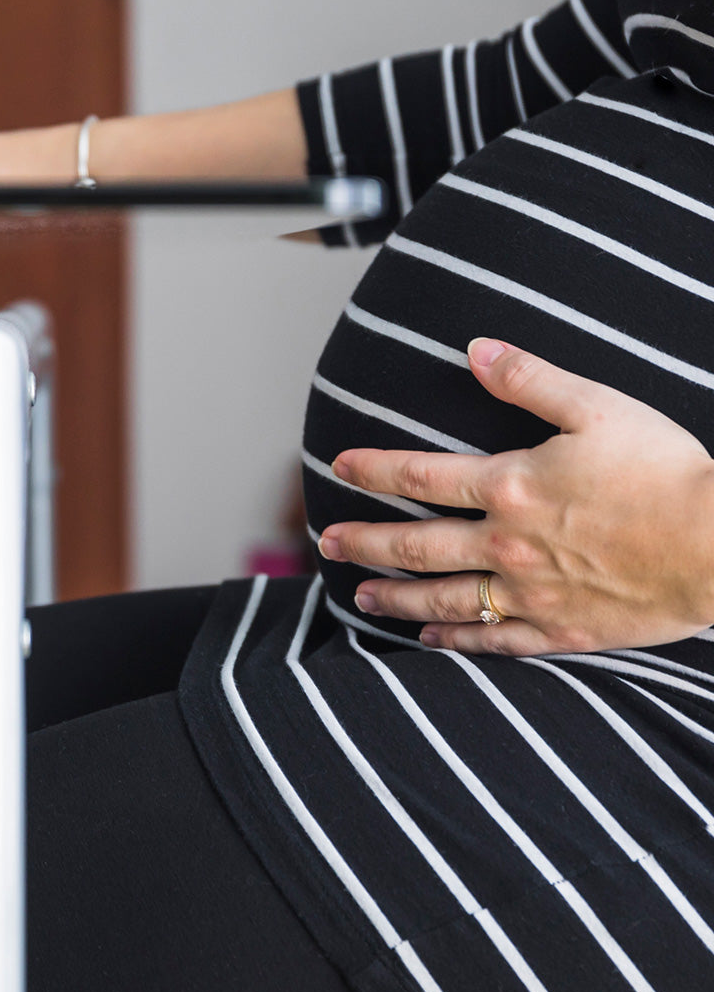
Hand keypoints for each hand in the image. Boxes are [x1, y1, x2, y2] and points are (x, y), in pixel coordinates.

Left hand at [318, 338, 713, 655]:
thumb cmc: (665, 472)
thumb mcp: (598, 406)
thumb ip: (530, 379)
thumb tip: (475, 349)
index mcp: (513, 486)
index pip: (422, 477)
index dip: (375, 470)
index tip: (338, 467)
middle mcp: (509, 545)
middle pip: (418, 546)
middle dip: (366, 543)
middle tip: (327, 543)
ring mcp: (533, 594)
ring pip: (446, 599)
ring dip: (396, 596)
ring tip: (360, 596)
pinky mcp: (564, 631)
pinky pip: (495, 642)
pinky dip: (456, 641)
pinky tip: (429, 641)